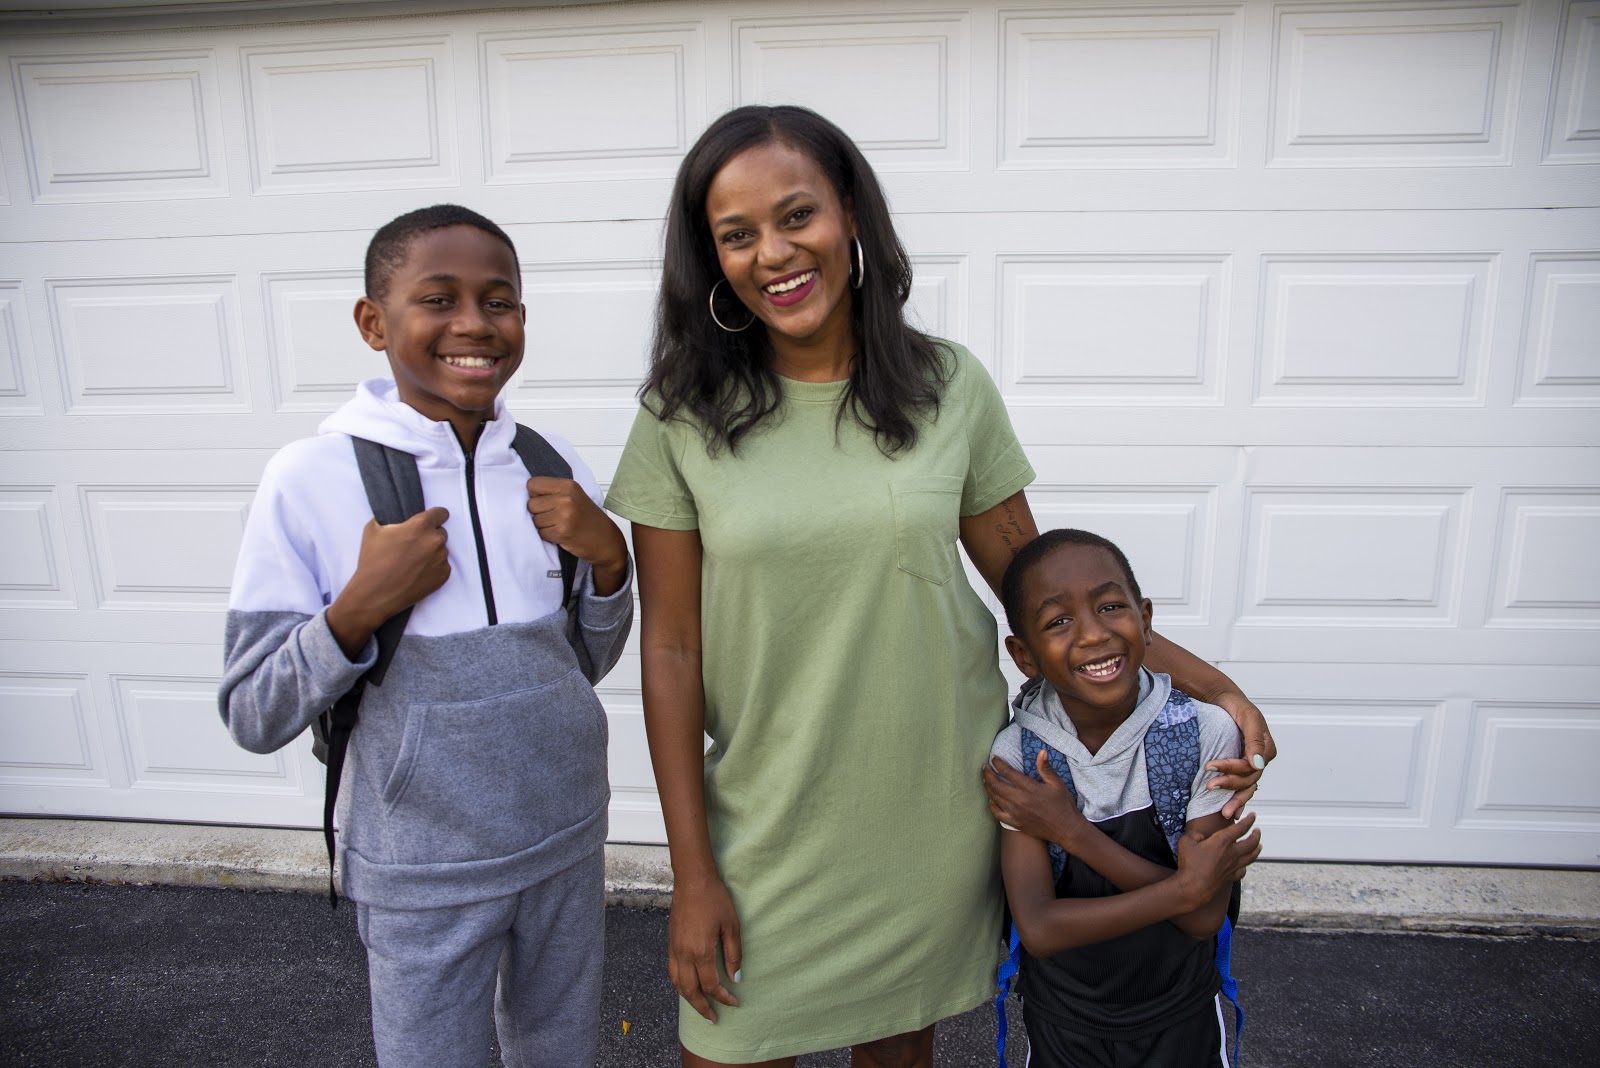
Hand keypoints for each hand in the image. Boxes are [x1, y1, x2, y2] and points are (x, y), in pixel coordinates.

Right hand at [327, 507, 449, 657]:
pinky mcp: (443, 575)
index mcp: (420, 526)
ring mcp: (441, 559)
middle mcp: (435, 541)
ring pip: (441, 550)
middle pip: (441, 532)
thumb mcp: (373, 529)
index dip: (435, 516)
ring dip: (431, 553)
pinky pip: (443, 565)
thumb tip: (398, 516)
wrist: (375, 593)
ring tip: (412, 562)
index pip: (441, 513)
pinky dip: (433, 568)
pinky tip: (417, 572)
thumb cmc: (373, 561)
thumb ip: (391, 518)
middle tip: (413, 546)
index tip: (430, 521)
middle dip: (430, 536)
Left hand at [526, 477, 627, 593]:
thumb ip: (554, 491)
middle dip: (539, 513)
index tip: (546, 501)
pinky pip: (541, 533)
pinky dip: (548, 536)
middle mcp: (566, 498)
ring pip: (535, 520)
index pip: (532, 484)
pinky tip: (561, 534)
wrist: (606, 540)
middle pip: (531, 504)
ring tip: (559, 525)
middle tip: (554, 516)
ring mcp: (564, 515)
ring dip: (543, 526)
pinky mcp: (562, 532)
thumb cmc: (589, 519)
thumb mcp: (575, 496)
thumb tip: (528, 494)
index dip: (535, 495)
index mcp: (568, 485)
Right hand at [667, 875, 741, 1022]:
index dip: (723, 997)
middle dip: (702, 1007)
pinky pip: (672, 971)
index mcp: (701, 952)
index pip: (712, 985)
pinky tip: (688, 985)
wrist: (692, 880)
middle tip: (713, 1018)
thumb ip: (734, 954)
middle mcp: (684, 954)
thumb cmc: (715, 899)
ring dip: (688, 998)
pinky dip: (679, 984)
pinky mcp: (670, 942)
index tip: (734, 1002)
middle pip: (690, 991)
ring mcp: (675, 949)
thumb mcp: (732, 925)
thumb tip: (735, 978)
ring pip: (677, 984)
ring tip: (700, 1006)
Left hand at [983, 752, 1085, 847]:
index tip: (994, 758)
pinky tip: (991, 800)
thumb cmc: (1063, 804)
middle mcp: (1020, 800)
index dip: (998, 763)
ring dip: (988, 787)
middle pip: (996, 784)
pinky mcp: (1015, 823)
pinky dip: (992, 805)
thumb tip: (1041, 751)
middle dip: (988, 773)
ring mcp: (1016, 813)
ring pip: (995, 797)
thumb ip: (1045, 768)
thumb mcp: (1057, 783)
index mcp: (1029, 788)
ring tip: (986, 779)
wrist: (1066, 829)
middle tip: (985, 767)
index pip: (1007, 772)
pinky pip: (997, 814)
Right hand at [1174, 812, 1260, 908]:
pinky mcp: (1231, 877)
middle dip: (1257, 835)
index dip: (1249, 820)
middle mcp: (1232, 853)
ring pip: (1251, 856)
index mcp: (1222, 841)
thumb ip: (1194, 834)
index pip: (1241, 828)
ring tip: (1259, 845)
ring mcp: (1233, 866)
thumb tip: (1200, 835)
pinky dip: (1245, 866)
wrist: (1193, 888)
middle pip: (1252, 842)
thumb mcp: (1186, 842)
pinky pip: (1243, 871)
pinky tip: (1244, 866)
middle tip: (1258, 830)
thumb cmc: (1189, 864)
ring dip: (1257, 849)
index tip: (1253, 816)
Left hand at [1208, 691, 1277, 818]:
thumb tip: (1258, 764)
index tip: (1210, 767)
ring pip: (1247, 787)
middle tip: (1209, 787)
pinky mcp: (1241, 767)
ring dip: (1235, 799)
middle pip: (1248, 779)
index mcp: (1267, 749)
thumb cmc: (1236, 706)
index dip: (1231, 769)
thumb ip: (1254, 739)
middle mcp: (1261, 760)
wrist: (1224, 700)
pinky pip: (1242, 786)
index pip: (1250, 767)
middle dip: (1229, 785)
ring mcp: (1252, 765)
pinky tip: (1232, 811)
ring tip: (1223, 812)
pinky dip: (1238, 799)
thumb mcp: (1248, 717)